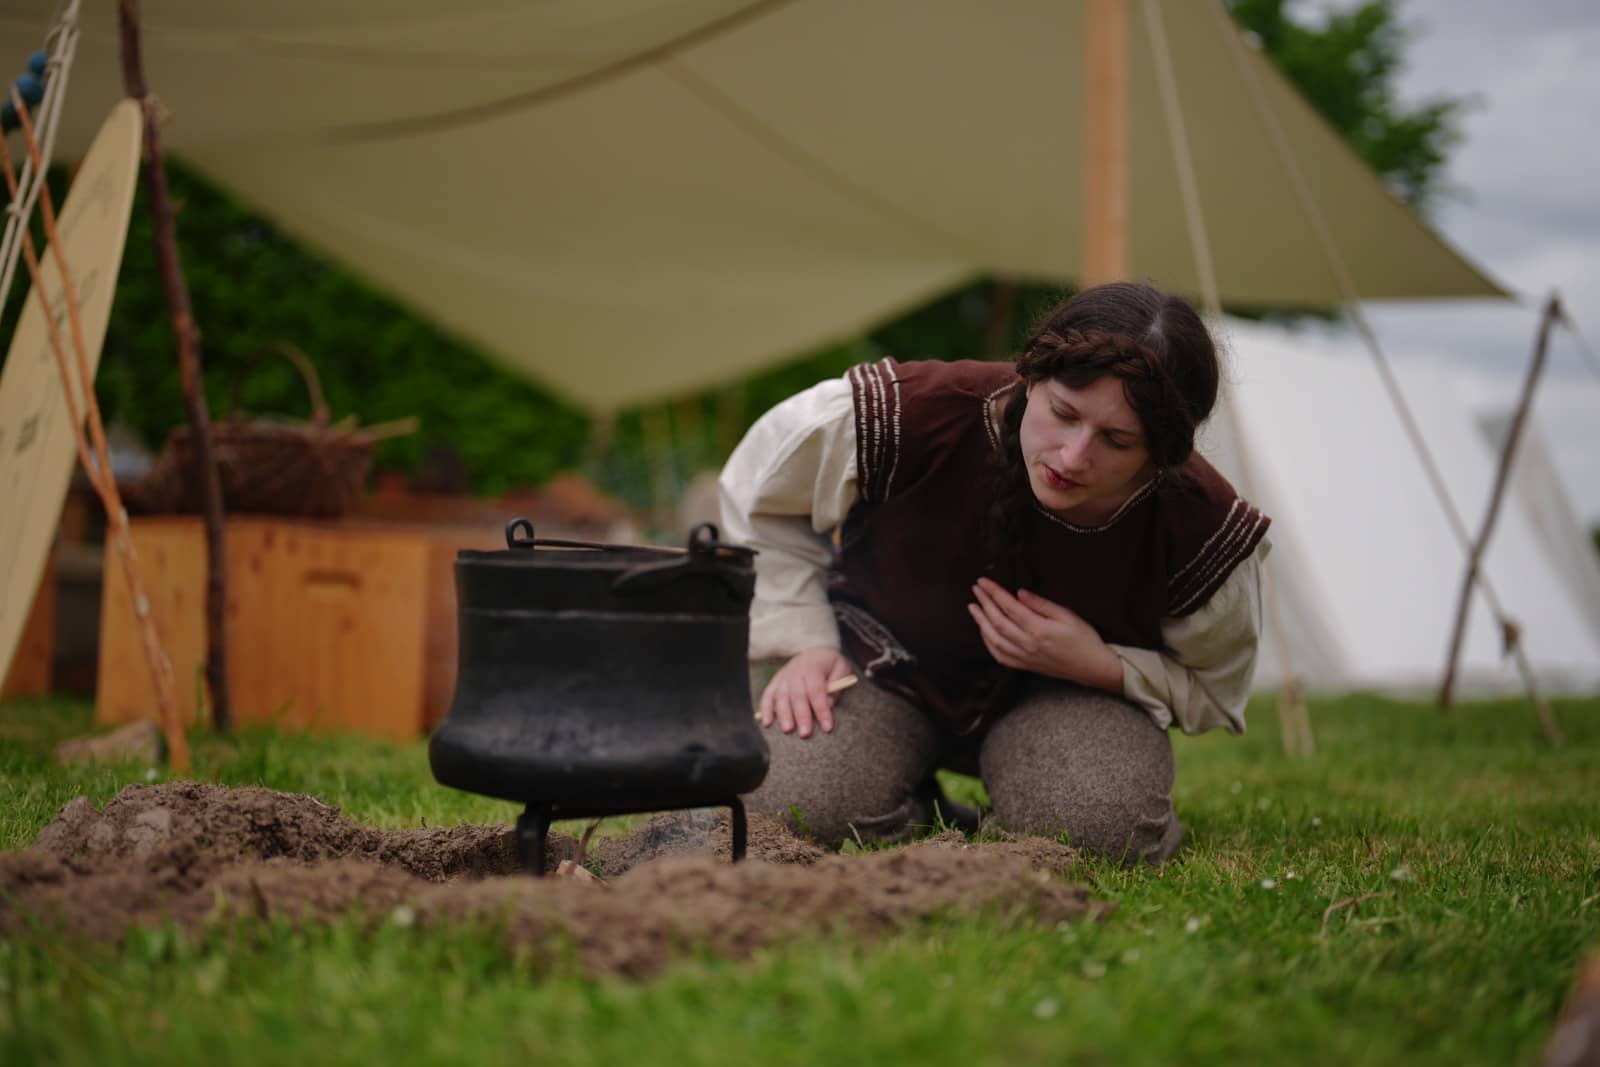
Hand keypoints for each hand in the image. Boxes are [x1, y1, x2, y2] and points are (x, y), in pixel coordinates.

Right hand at [759, 646, 852, 738]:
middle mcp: (795, 671)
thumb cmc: (831, 665)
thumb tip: (828, 704)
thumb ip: (836, 685)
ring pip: (781, 696)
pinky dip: (766, 709)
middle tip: (805, 734)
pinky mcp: (775, 682)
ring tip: (788, 730)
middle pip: (797, 695)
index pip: (816, 690)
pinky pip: (768, 696)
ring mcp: (783, 677)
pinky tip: (767, 723)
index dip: (821, 709)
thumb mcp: (842, 668)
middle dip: (801, 716)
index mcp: (813, 667)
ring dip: (784, 714)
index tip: (827, 727)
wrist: (815, 652)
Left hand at [967, 578, 1123, 691]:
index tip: (983, 581)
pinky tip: (984, 631)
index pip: (1010, 607)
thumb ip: (1041, 604)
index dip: (994, 593)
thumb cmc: (1083, 638)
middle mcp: (1028, 645)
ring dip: (981, 622)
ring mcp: (1024, 658)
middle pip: (998, 622)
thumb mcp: (1067, 615)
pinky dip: (988, 643)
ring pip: (994, 639)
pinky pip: (999, 656)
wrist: (1091, 666)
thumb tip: (1019, 592)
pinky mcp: (1024, 666)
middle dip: (984, 603)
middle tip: (976, 589)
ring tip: (973, 607)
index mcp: (1039, 630)